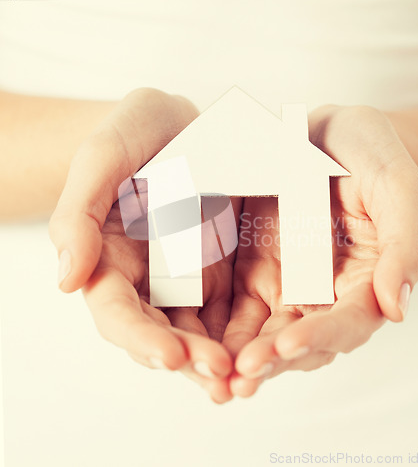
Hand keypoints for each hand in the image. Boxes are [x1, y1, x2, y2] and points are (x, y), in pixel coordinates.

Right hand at [49, 88, 235, 402]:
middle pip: (161, 331)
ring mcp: (186, 277)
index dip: (140, 336)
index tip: (170, 356)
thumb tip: (67, 281)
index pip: (117, 310)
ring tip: (246, 378)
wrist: (181, 124)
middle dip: (188, 357)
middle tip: (219, 375)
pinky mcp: (221, 270)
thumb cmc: (134, 133)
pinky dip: (244, 334)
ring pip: (199, 331)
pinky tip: (265, 347)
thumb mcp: (103, 157)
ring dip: (219, 358)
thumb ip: (79, 214)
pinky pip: (232, 309)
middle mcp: (147, 278)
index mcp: (111, 257)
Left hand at [224, 105, 417, 396]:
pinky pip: (233, 308)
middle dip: (272, 360)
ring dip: (239, 357)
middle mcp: (323, 293)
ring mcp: (284, 284)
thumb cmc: (367, 153)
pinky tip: (195, 340)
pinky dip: (217, 329)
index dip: (321, 336)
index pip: (348, 322)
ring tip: (215, 374)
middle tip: (241, 374)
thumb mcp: (395, 185)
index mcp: (364, 279)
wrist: (323, 132)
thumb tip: (397, 307)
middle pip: (300, 340)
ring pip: (262, 334)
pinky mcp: (251, 272)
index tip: (288, 343)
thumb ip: (403, 244)